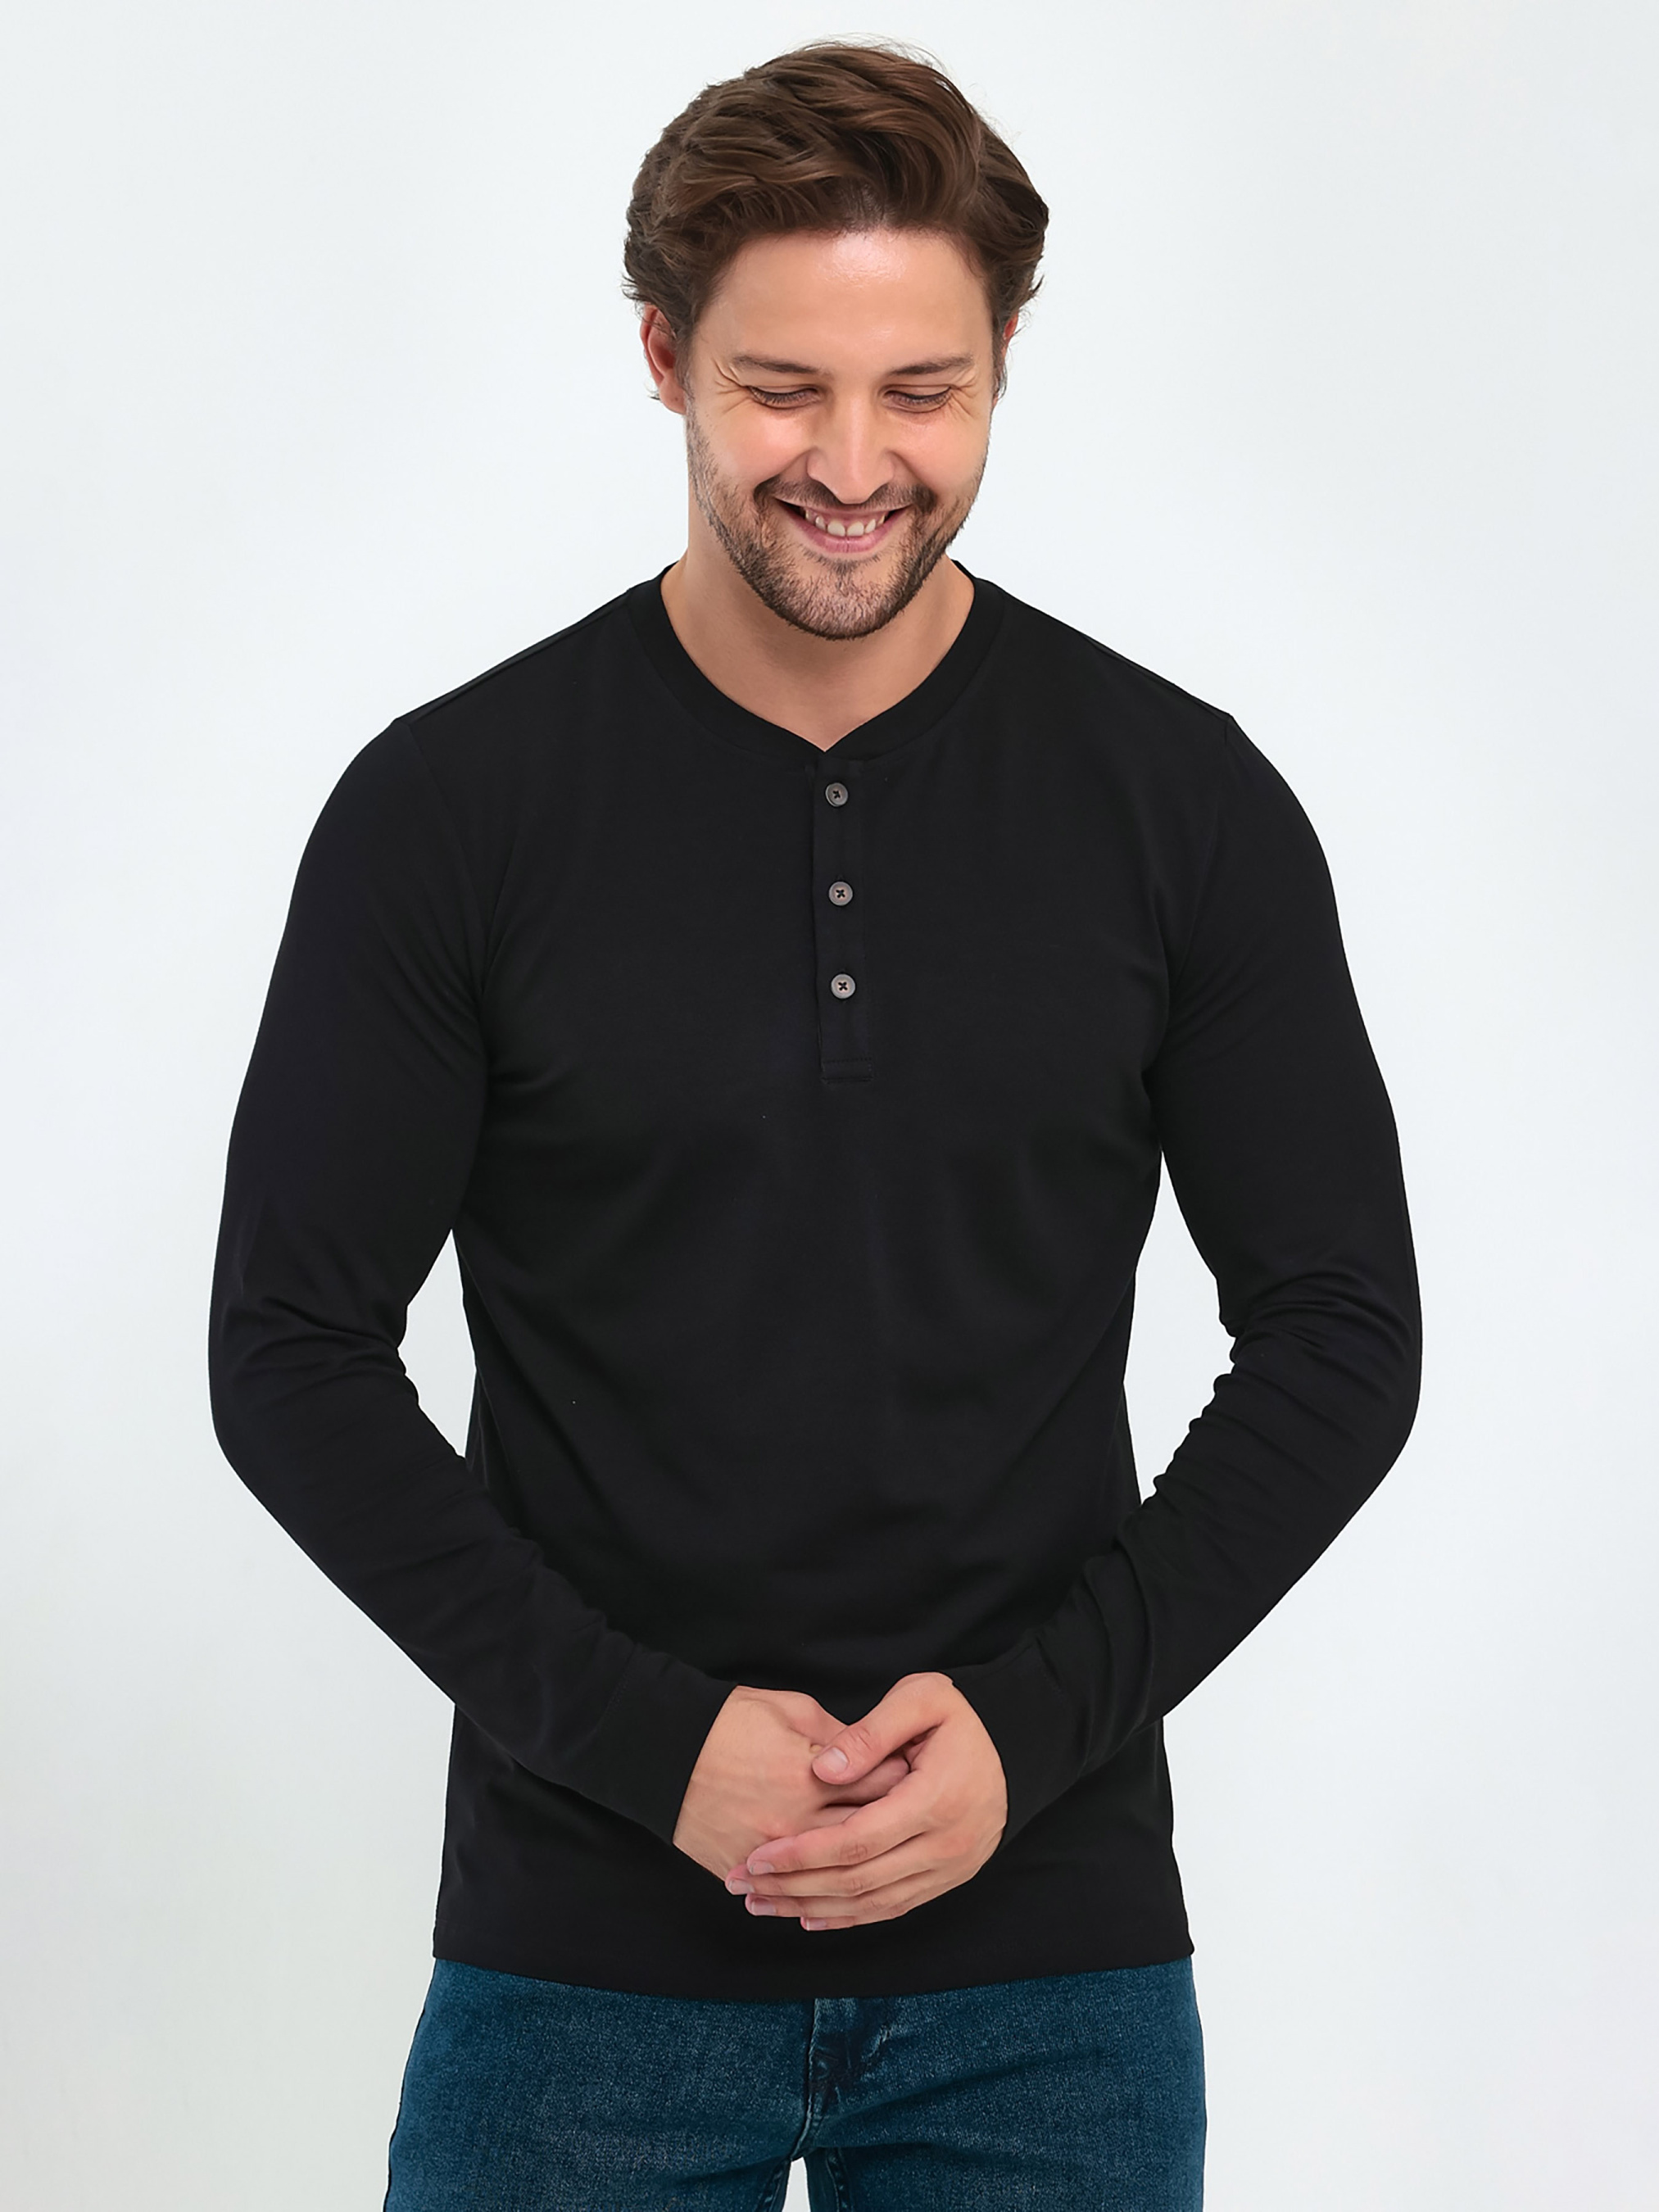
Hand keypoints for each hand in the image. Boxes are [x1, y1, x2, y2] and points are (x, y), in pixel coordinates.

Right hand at [673, 1685, 912, 1881]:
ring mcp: (766, 1850)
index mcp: (811, 1774)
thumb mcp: (792, 1711)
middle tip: (913, 1826)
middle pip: (862, 1837)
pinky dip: (812, 1893)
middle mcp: (794, 1820)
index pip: (880, 1788)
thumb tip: (876, 1758)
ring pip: (827, 1877)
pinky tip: (834, 1894)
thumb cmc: (729, 1721)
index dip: (906, 1784)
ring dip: (857, 1873)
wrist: (659, 1750)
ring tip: (880, 1863)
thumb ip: (840, 1739)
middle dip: (892, 1831)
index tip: (921, 1781)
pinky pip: (786, 1892)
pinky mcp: (739, 1868)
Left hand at [723, 1671, 1006, 1930]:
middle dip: (794, 1887)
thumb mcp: (923, 1698)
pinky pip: (892, 1908)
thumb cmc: (961, 1718)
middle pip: (858, 1881)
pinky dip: (848, 1918)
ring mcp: (949, 1870)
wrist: (1016, 1749)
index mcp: (935, 1800)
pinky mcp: (947, 1881)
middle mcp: (945, 1846)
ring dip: (812, 1908)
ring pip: (871, 1903)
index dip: (803, 1853)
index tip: (757, 1856)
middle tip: (742, 1885)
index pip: (857, 1840)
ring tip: (761, 1903)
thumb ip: (871, 1732)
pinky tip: (809, 1916)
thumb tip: (823, 1770)